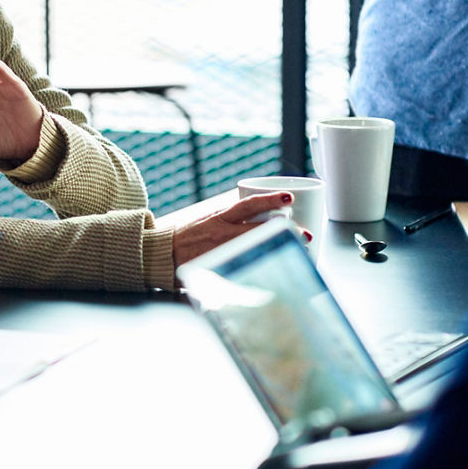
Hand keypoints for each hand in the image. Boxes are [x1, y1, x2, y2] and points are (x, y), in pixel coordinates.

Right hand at [171, 191, 306, 267]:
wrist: (162, 254)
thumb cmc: (186, 236)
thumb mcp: (208, 219)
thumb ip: (231, 218)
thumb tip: (257, 213)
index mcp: (219, 217)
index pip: (248, 205)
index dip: (270, 200)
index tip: (289, 198)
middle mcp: (222, 233)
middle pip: (259, 229)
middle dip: (285, 231)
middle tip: (305, 232)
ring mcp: (223, 251)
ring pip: (256, 248)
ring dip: (279, 248)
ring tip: (299, 250)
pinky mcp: (220, 268)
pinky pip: (244, 267)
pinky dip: (261, 268)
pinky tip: (276, 270)